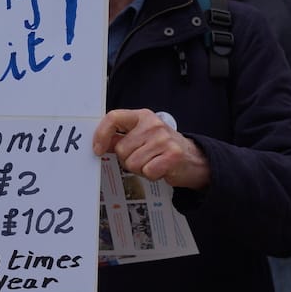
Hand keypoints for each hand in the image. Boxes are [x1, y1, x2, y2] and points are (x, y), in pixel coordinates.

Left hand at [92, 108, 209, 189]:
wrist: (193, 158)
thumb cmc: (163, 147)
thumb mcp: (142, 135)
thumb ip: (121, 137)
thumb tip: (99, 142)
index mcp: (142, 116)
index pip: (113, 118)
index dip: (101, 134)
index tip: (97, 149)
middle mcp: (153, 124)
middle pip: (121, 149)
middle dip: (128, 159)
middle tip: (143, 157)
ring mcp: (163, 139)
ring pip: (132, 163)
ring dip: (140, 168)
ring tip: (152, 162)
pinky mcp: (172, 155)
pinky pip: (147, 171)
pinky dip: (151, 175)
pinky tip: (160, 168)